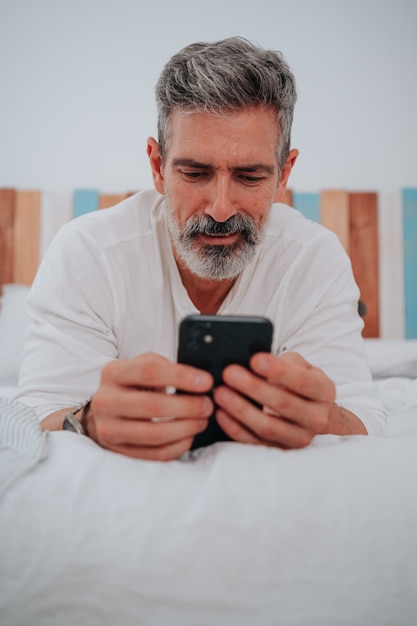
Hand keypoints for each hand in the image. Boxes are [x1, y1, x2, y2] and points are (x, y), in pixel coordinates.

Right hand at [86, 353, 213, 460]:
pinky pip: (155, 454)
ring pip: (154, 434)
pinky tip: (189, 436)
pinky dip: (178, 446)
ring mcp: (109, 429)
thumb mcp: (142, 365)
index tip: (206, 382)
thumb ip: (166, 367)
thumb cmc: (133, 385)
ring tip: (201, 421)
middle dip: (188, 406)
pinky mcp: (118, 451)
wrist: (105, 410)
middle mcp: (105, 401)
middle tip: (207, 405)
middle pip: (153, 405)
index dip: (182, 376)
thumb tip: (200, 380)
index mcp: (113, 373)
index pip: (150, 371)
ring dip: (186, 428)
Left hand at [213, 351, 338, 448]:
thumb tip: (254, 361)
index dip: (279, 371)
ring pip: (268, 427)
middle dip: (253, 387)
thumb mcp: (301, 366)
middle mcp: (317, 418)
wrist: (313, 414)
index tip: (255, 360)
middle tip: (229, 373)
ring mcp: (299, 438)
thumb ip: (284, 362)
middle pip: (283, 404)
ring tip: (220, 393)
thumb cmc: (300, 383)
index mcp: (324, 392)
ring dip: (241, 409)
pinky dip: (235, 428)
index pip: (303, 382)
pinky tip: (221, 413)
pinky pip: (254, 442)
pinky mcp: (281, 451)